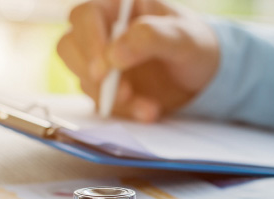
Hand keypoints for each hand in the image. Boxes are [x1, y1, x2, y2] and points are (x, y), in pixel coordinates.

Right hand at [57, 0, 218, 121]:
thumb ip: (150, 38)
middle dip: (93, 74)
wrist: (203, 77)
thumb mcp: (183, 38)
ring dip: (112, 99)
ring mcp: (103, 62)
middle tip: (122, 93)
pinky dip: (124, 112)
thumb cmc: (195, 46)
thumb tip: (113, 55)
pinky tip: (149, 112)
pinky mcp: (108, 88)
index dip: (89, 41)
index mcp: (119, 7)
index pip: (86, 16)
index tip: (105, 69)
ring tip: (148, 108)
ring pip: (84, 79)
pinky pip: (102, 102)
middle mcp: (104, 32)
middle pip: (70, 47)